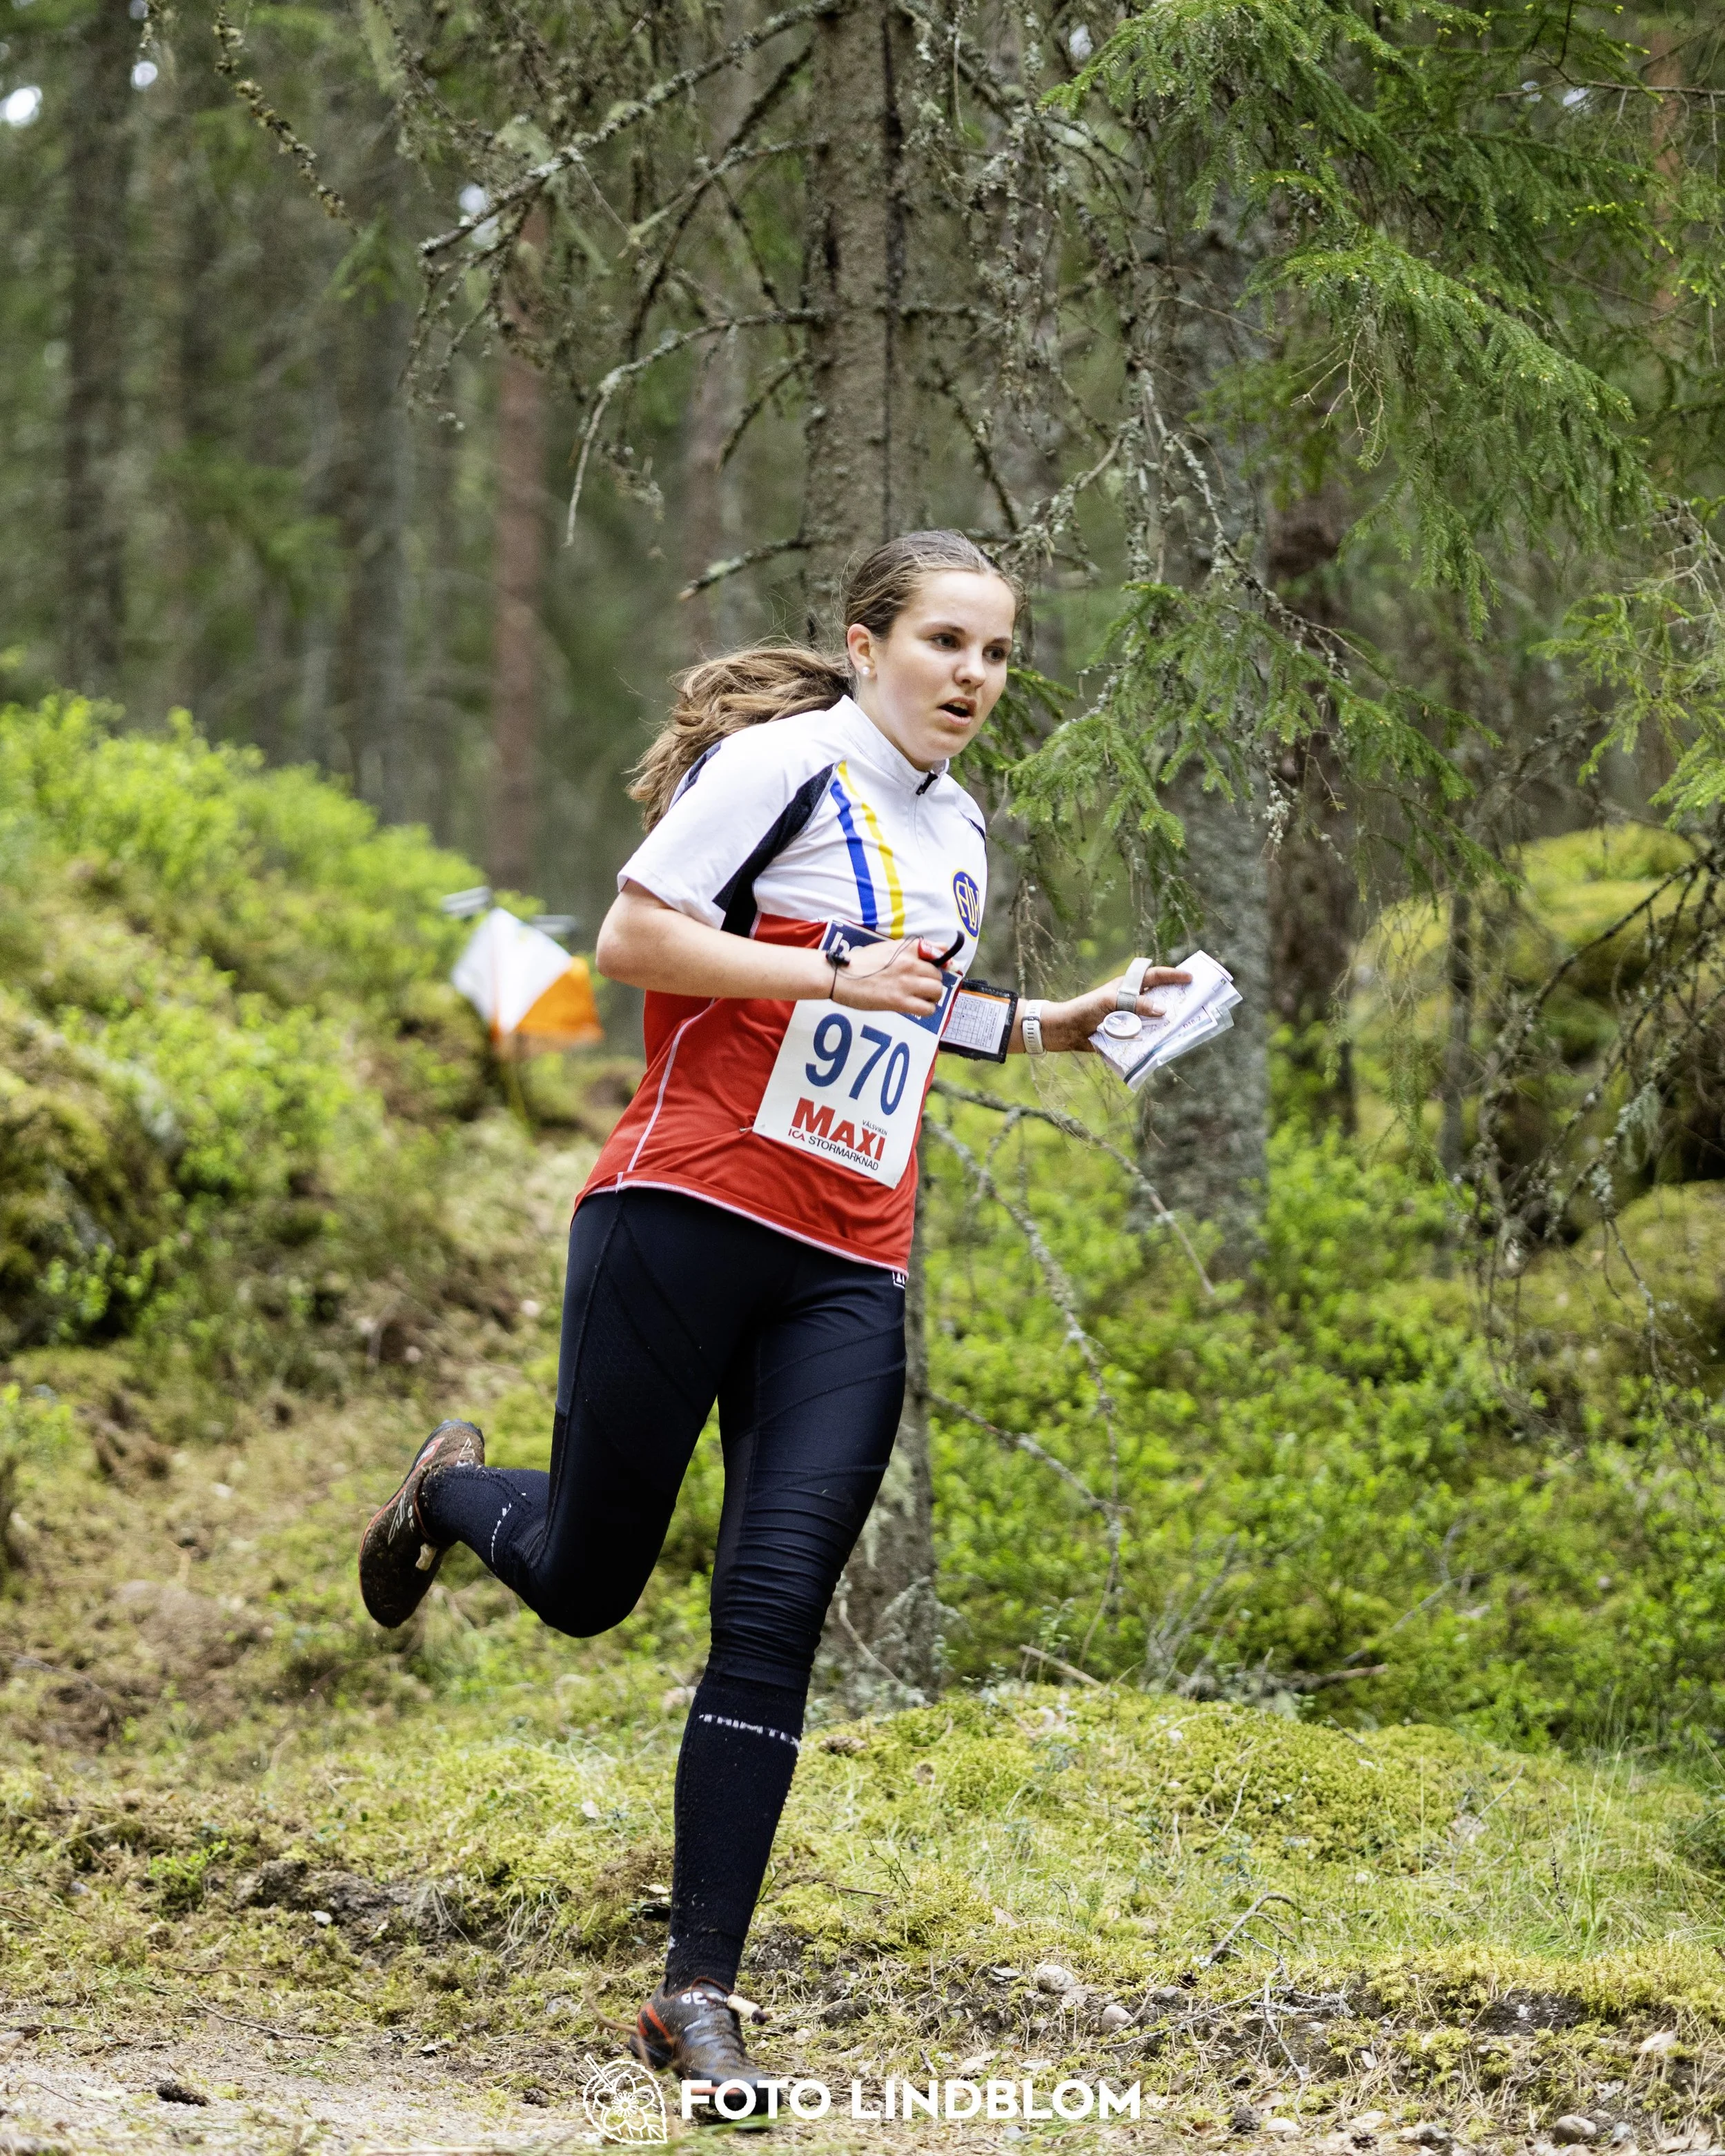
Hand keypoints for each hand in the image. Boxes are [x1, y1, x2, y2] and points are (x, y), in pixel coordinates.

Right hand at [833, 936, 946, 1017]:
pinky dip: (926, 1009)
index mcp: (907, 949)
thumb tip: (938, 950)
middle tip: (921, 988)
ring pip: (937, 991)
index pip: (940, 952)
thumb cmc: (860, 963)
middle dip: (933, 983)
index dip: (943, 963)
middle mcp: (910, 964)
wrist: (840, 976)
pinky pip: (927, 1008)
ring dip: (932, 997)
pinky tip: (916, 1007)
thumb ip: (911, 950)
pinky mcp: (899, 1001)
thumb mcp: (887, 948)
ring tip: (920, 998)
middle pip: (938, 976)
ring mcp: (906, 983)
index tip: (941, 969)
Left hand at [1037, 967, 1191, 1052]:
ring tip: (1188, 1025)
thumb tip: (1163, 1010)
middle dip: (1177, 999)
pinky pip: (1146, 1036)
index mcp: (1128, 986)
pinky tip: (1168, 1043)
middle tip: (1197, 1002)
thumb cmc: (1086, 1009)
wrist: (1066, 1031)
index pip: (1155, 976)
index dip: (1173, 976)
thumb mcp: (1111, 1002)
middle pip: (1160, 997)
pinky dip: (1156, 1039)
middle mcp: (1132, 1001)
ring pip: (1155, 1019)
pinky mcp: (1127, 1035)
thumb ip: (1137, 1004)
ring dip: (1169, 1022)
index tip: (1190, 977)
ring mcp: (1130, 1018)